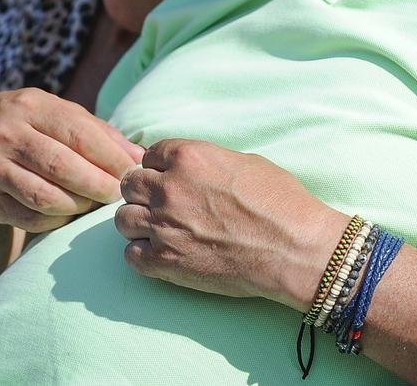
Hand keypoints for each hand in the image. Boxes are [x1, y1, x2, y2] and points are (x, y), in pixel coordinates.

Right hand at [0, 87, 144, 231]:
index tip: (133, 171)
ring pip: (45, 197)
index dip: (111, 158)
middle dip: (99, 185)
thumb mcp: (53, 112)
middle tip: (119, 194)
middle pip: (63, 167)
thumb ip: (96, 131)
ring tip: (93, 204)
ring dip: (78, 206)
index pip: (79, 134)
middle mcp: (7, 134)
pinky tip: (68, 214)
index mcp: (31, 106)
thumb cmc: (23, 124)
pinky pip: (29, 218)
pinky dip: (56, 220)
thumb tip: (138, 156)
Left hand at [115, 139, 347, 308]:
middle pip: (130, 184)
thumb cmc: (280, 203)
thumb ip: (208, 162)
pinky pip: (131, 254)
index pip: (149, 155)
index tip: (169, 178)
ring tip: (159, 229)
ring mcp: (163, 226)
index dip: (159, 167)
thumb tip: (194, 170)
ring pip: (123, 219)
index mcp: (188, 158)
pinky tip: (160, 252)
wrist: (293, 249)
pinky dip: (142, 253)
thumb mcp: (245, 162)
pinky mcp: (165, 262)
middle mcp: (168, 188)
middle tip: (162, 204)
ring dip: (138, 222)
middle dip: (142, 192)